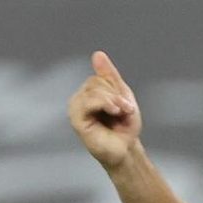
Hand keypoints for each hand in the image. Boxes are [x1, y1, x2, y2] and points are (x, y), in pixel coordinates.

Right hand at [68, 50, 140, 169]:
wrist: (125, 149)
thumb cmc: (123, 126)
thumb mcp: (121, 95)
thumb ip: (109, 75)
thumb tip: (97, 54)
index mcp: (88, 93)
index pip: (99, 77)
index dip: (116, 89)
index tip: (127, 106)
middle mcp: (78, 99)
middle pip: (96, 82)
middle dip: (115, 95)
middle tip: (125, 111)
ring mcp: (75, 109)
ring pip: (93, 90)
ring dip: (113, 101)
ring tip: (120, 114)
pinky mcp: (76, 119)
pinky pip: (88, 102)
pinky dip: (105, 104)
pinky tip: (114, 112)